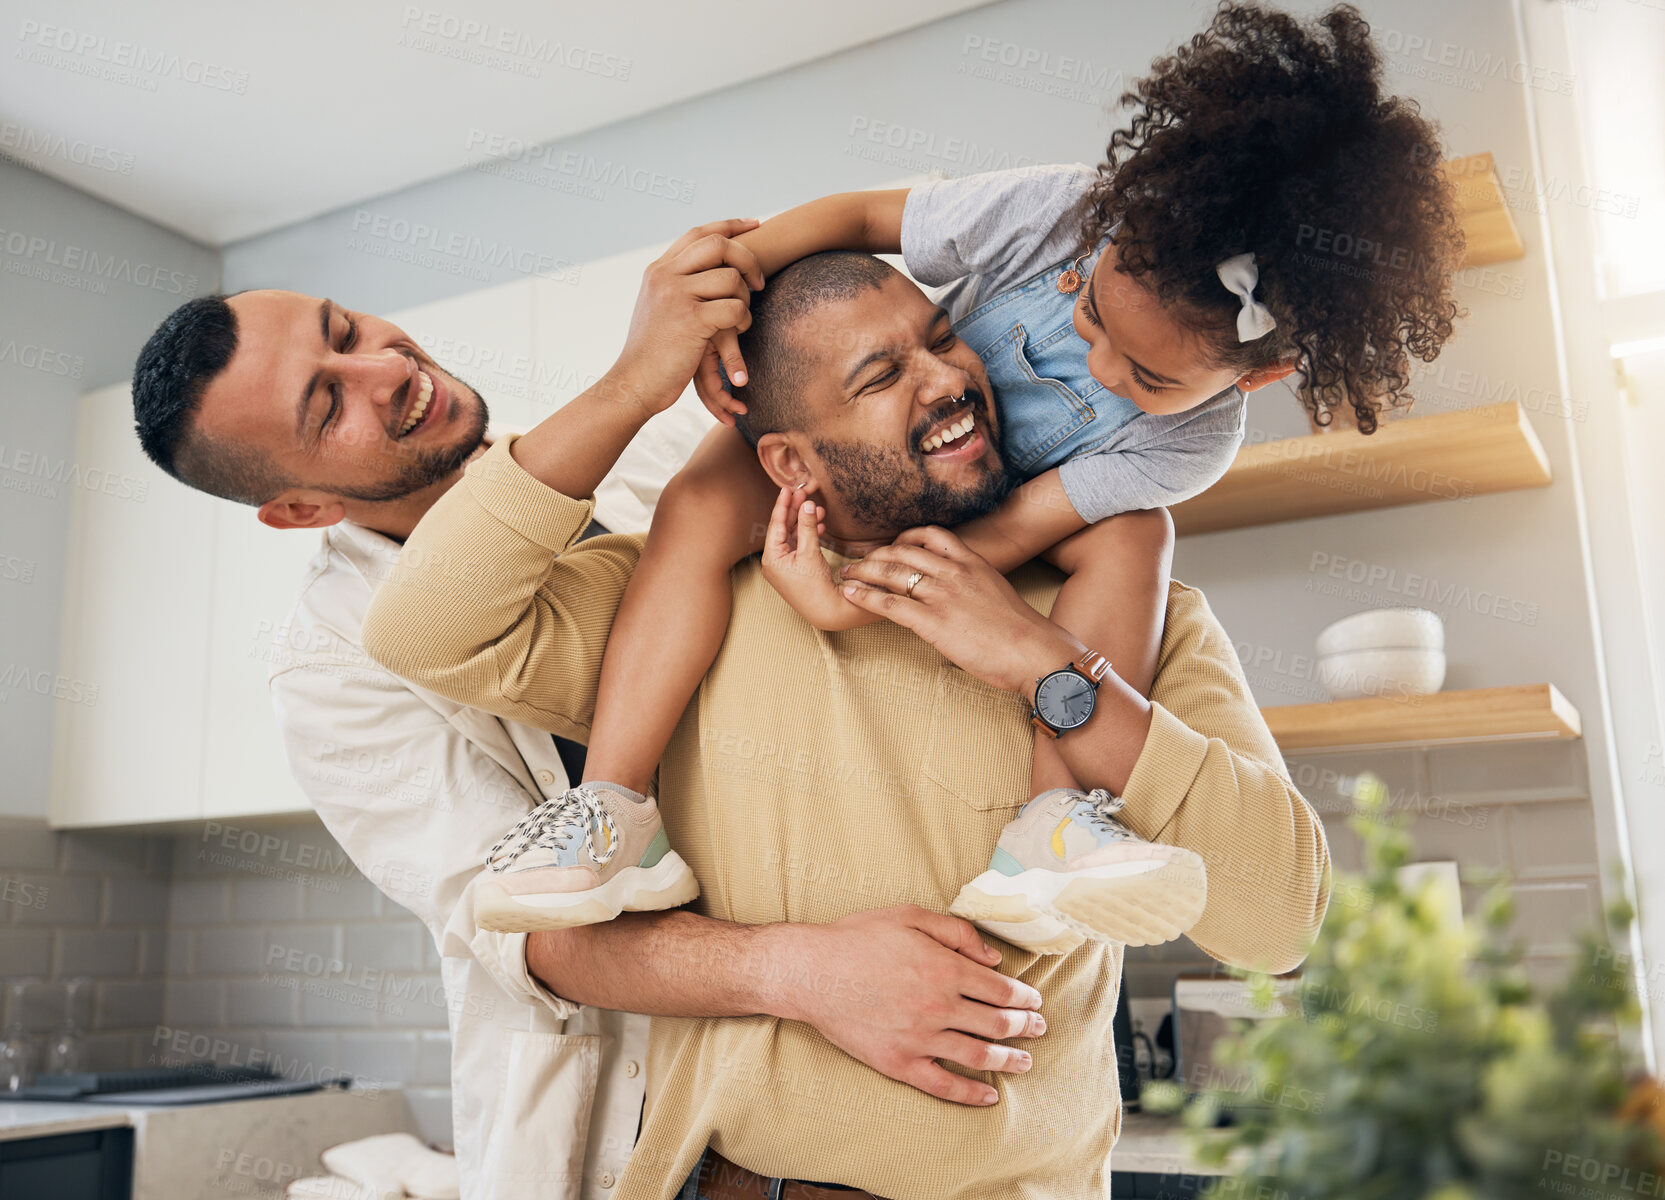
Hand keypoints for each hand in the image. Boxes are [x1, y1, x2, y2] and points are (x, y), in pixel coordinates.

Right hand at [609, 219, 765, 419]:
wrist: (634, 382)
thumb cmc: (651, 353)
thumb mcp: (658, 309)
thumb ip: (677, 286)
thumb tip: (705, 271)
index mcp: (658, 270)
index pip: (699, 233)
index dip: (730, 226)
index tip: (755, 225)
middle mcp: (665, 276)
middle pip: (718, 245)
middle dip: (747, 258)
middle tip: (759, 281)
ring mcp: (677, 296)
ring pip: (731, 278)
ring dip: (746, 298)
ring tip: (741, 318)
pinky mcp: (691, 320)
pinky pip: (735, 308)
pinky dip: (743, 320)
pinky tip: (737, 332)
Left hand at [760, 486, 875, 631]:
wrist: (826, 610)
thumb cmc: (815, 585)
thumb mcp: (810, 552)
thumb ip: (807, 526)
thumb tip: (807, 505)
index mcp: (771, 558)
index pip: (776, 525)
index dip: (783, 505)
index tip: (787, 489)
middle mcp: (773, 562)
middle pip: (783, 529)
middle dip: (795, 512)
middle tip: (804, 494)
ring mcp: (783, 566)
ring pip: (793, 537)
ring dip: (805, 523)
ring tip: (818, 510)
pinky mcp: (794, 570)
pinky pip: (798, 547)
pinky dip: (808, 536)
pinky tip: (819, 525)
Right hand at [774, 905, 1045, 1105]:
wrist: (811, 972)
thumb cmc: (857, 938)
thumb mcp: (910, 915)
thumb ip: (957, 931)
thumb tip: (993, 956)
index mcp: (945, 968)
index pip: (1000, 989)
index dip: (1024, 997)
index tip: (1035, 1001)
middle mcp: (939, 1006)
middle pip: (997, 1023)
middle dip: (1025, 1027)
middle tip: (1039, 1029)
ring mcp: (921, 1039)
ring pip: (978, 1055)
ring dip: (1008, 1060)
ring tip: (1025, 1062)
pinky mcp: (900, 1063)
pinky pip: (944, 1085)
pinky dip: (970, 1093)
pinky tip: (988, 1096)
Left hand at [839, 526, 1083, 696]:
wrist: (1035, 652)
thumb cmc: (1022, 633)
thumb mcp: (998, 595)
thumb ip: (975, 587)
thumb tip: (959, 596)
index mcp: (972, 562)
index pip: (932, 534)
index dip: (904, 536)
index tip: (891, 544)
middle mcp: (954, 572)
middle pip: (903, 551)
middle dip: (875, 554)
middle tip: (856, 560)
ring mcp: (942, 596)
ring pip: (891, 573)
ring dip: (862, 572)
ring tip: (846, 574)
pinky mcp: (933, 622)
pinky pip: (889, 604)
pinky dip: (864, 597)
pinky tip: (850, 595)